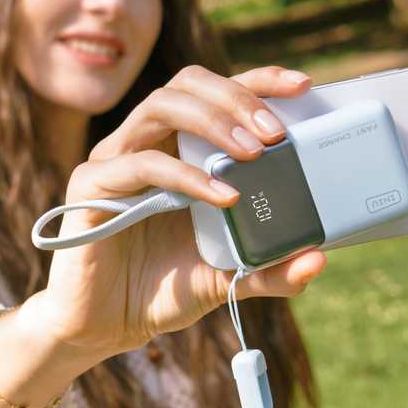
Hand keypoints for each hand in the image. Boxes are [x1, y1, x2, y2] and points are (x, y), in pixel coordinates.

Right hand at [22, 65, 324, 359]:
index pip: (216, 92)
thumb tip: (317, 260)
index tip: (303, 87)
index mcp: (177, 147)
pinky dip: (185, 175)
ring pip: (161, 106)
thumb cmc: (161, 289)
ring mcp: (114, 158)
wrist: (104, 327)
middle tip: (276, 133)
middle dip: (237, 97)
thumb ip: (269, 269)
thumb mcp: (227, 278)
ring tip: (254, 154)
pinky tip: (221, 198)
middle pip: (188, 84)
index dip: (258, 81)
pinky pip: (140, 163)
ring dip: (213, 122)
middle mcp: (144, 141)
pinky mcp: (91, 186)